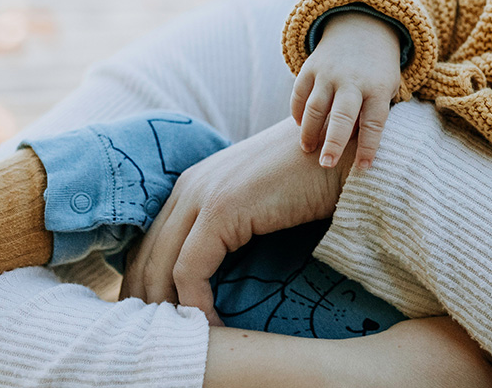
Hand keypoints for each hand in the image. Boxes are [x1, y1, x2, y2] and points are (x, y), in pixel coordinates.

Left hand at [120, 118, 353, 324]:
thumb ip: (236, 221)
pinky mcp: (221, 211)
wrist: (344, 152)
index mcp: (195, 182)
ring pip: (161, 266)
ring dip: (169, 308)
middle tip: (160, 339)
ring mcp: (203, 194)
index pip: (152, 241)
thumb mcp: (261, 200)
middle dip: (148, 300)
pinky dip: (197, 304)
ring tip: (184, 339)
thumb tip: (227, 267)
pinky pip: (191, 270)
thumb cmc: (315, 179)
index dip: (148, 281)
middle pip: (147, 254)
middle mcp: (190, 185)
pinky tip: (213, 326)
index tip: (160, 317)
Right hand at [291, 12, 402, 170]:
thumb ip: (376, 114)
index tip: (364, 168)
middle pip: (341, 116)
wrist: (364, 27)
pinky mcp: (310, 67)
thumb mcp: (389, 88)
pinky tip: (299, 128)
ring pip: (314, 107)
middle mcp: (352, 81)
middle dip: (333, 143)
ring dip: (309, 131)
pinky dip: (297, 112)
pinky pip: (299, 94)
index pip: (374, 123)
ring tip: (307, 149)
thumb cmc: (379, 71)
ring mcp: (329, 73)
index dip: (369, 147)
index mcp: (378, 88)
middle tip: (325, 164)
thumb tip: (363, 150)